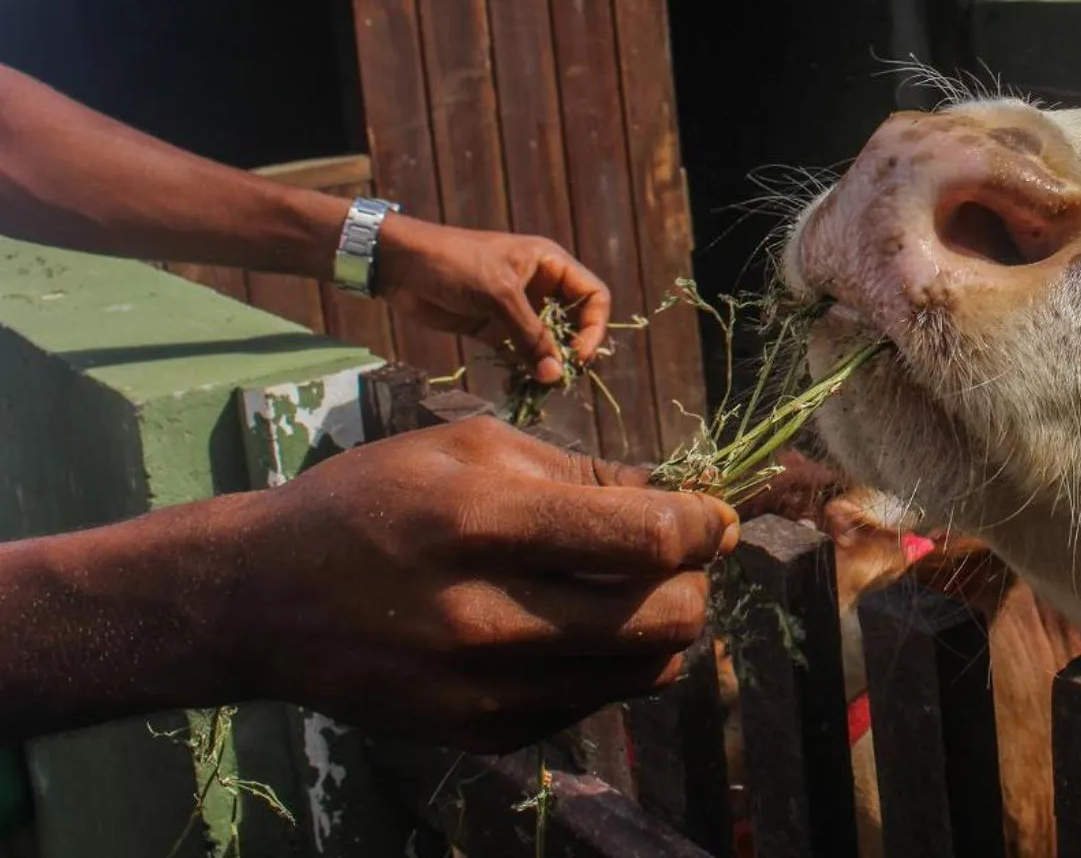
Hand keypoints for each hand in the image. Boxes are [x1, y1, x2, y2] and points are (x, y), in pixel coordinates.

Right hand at [230, 416, 735, 751]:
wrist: (266, 599)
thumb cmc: (379, 499)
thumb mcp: (475, 448)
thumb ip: (586, 472)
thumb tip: (684, 500)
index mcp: (486, 523)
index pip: (649, 539)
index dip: (704, 525)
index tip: (712, 515)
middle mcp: (488, 616)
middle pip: (667, 618)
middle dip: (696, 580)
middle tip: (680, 555)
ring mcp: (484, 688)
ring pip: (648, 672)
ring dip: (664, 626)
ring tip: (635, 589)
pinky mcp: (482, 733)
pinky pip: (595, 701)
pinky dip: (608, 662)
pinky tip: (572, 625)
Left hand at [375, 217, 609, 382]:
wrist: (401, 264)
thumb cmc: (455, 264)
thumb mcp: (499, 295)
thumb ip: (529, 336)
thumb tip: (556, 375)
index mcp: (551, 265)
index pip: (594, 297)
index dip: (594, 327)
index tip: (578, 355)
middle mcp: (540, 287)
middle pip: (574, 324)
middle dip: (570, 352)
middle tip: (559, 377)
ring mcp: (517, 309)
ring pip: (546, 343)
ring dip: (545, 366)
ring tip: (538, 387)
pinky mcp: (493, 328)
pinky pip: (518, 354)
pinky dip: (521, 371)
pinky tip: (516, 386)